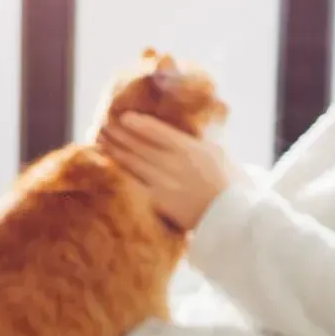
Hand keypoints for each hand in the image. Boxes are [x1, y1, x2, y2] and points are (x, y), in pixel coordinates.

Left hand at [96, 113, 233, 230]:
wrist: (232, 217)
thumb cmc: (229, 184)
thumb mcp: (218, 153)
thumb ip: (196, 141)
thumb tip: (179, 130)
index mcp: (192, 149)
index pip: (158, 132)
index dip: (138, 124)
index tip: (123, 117)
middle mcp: (176, 164)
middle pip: (140, 146)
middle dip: (120, 135)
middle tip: (104, 126)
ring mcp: (166, 184)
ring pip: (134, 164)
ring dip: (115, 151)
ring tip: (101, 141)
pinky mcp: (159, 203)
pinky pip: (135, 185)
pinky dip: (121, 175)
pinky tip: (109, 168)